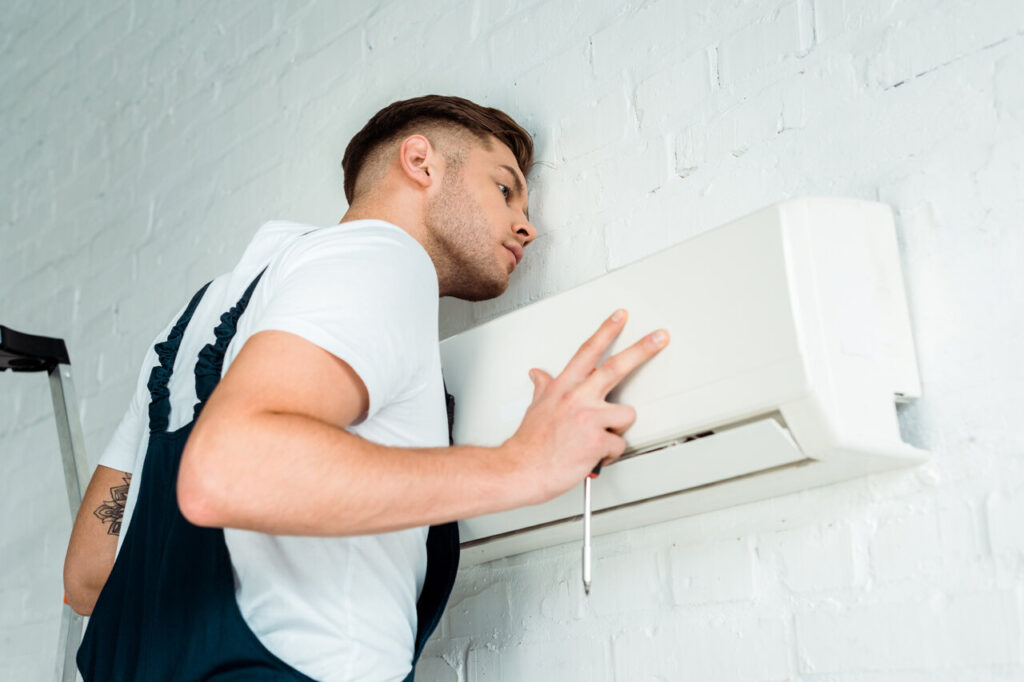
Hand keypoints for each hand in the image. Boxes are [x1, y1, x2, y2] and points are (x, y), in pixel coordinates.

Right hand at [500, 309, 668, 505]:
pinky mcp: (597, 440)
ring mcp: (588, 418)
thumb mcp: (535, 407)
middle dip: (642, 350)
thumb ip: (542, 388)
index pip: (588, 351)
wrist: (521, 470)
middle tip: (660, 337)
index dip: (606, 331)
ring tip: (595, 439)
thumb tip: (538, 375)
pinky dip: (608, 454)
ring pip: (626, 415)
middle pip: (616, 367)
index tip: (620, 317)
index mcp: (562, 387)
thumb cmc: (529, 443)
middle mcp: (576, 397)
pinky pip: (619, 444)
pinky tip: (592, 456)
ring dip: (616, 430)